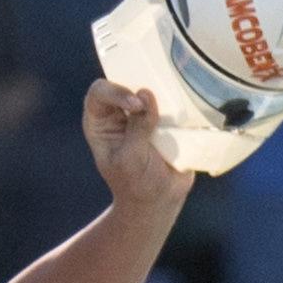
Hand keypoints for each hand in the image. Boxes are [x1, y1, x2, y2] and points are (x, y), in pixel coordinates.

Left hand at [82, 80, 191, 213]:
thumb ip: (137, 128)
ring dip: (160, 91)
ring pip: (149, 88)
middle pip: (125, 82)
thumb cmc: (135, 182)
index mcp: (100, 122)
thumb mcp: (131, 158)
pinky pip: (170, 102)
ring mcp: (143, 115)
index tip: (135, 105)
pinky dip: (177, 101)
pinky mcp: (166, 120)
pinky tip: (183, 107)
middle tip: (154, 101)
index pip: (99, 93)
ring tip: (170, 106)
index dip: (115, 91)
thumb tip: (145, 95)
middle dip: (139, 85)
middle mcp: (119, 113)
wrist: (160, 200)